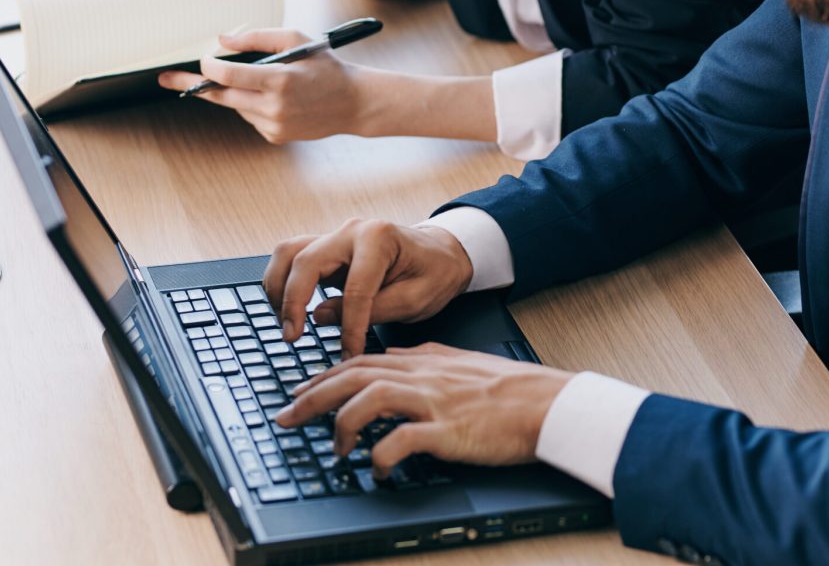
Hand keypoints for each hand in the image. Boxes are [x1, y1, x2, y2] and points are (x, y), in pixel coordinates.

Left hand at [158, 28, 370, 142]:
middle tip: (167, 78)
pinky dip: (252, 105)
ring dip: (235, 92)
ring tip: (259, 81)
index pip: (230, 76)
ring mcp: (273, 125)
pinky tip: (275, 98)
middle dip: (194, 85)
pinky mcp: (274, 137)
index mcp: (280, 80)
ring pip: (236, 106)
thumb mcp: (297, 39)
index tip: (200, 59)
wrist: (353, 103)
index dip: (209, 67)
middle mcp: (274, 107)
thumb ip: (258, 37)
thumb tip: (223, 41)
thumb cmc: (325, 67)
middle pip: (221, 96)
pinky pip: (250, 117)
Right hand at [263, 220, 473, 358]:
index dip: (349, 326)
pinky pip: (292, 258)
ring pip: (288, 252)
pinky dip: (282, 282)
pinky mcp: (327, 248)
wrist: (440, 253)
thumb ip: (373, 309)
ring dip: (278, 288)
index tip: (348, 354)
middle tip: (293, 337)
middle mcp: (352, 230)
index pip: (355, 287)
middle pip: (306, 260)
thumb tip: (319, 316)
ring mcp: (336, 236)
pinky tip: (287, 310)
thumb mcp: (417, 298)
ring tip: (285, 324)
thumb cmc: (434, 273)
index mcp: (380, 238)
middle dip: (294, 301)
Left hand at [275, 343, 573, 474]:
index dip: (324, 376)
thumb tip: (391, 357)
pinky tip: (376, 470)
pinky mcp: (447, 430)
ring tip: (335, 446)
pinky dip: (381, 456)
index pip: (360, 361)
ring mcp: (433, 401)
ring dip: (343, 424)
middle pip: (354, 376)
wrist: (543, 401)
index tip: (299, 391)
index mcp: (421, 360)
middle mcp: (421, 376)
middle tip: (285, 416)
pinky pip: (402, 440)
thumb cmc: (506, 386)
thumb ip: (422, 357)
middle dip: (313, 396)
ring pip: (370, 399)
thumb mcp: (457, 360)